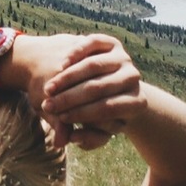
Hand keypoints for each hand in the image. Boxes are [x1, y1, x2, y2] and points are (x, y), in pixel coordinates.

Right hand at [39, 34, 143, 149]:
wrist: (94, 81)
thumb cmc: (89, 108)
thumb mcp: (85, 124)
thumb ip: (74, 133)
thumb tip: (61, 143)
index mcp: (137, 102)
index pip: (109, 109)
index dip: (82, 115)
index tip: (61, 118)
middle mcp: (133, 78)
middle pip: (98, 88)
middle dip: (70, 99)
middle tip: (49, 105)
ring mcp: (123, 58)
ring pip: (92, 66)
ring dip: (67, 80)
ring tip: (49, 90)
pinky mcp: (109, 42)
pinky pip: (90, 46)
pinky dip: (74, 55)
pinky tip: (61, 66)